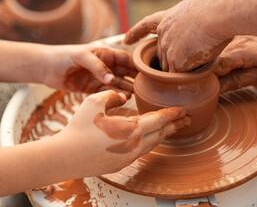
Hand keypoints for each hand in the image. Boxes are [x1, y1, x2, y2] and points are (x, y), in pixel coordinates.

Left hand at [42, 44, 137, 97]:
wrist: (45, 67)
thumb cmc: (63, 56)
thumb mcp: (81, 56)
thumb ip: (97, 67)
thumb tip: (111, 80)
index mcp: (105, 54)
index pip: (126, 60)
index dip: (136, 66)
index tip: (148, 73)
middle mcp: (105, 66)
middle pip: (125, 73)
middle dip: (135, 79)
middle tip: (146, 87)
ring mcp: (99, 78)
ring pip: (118, 84)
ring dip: (127, 89)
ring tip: (137, 95)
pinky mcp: (92, 89)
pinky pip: (107, 92)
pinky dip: (115, 95)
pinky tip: (124, 99)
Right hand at [60, 90, 189, 175]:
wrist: (65, 157)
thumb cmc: (79, 129)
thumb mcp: (94, 102)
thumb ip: (112, 96)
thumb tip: (123, 97)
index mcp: (131, 129)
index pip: (160, 120)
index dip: (173, 114)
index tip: (183, 110)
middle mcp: (135, 145)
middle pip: (162, 133)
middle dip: (176, 126)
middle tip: (187, 120)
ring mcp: (129, 156)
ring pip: (154, 143)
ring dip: (165, 135)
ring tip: (174, 129)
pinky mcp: (122, 163)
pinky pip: (143, 150)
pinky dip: (152, 142)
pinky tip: (151, 139)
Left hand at [124, 0, 233, 71]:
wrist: (215, 12)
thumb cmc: (214, 10)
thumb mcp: (196, 14)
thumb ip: (191, 28)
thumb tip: (198, 40)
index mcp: (166, 19)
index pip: (146, 26)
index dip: (135, 33)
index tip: (126, 39)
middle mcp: (163, 35)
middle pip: (162, 55)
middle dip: (171, 59)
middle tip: (188, 57)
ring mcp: (167, 50)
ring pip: (171, 68)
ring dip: (181, 69)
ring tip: (197, 61)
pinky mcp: (175, 63)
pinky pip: (180, 76)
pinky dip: (189, 76)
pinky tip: (198, 70)